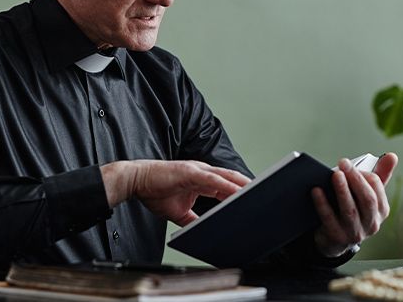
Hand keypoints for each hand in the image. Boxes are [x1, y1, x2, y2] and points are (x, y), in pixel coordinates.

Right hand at [101, 160, 249, 225]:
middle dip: (248, 187)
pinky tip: (237, 192)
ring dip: (243, 185)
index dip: (241, 192)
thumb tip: (202, 231)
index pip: (227, 185)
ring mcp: (197, 170)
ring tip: (258, 194)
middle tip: (266, 196)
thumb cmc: (154, 192)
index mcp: (201, 179)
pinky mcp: (191, 172)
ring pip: (227, 177)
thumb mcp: (178, 212)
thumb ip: (193, 219)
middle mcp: (202, 172)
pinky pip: (214, 179)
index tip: (255, 201)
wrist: (136, 180)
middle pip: (232, 179)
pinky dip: (227, 185)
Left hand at [311, 152, 397, 257]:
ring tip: (335, 175)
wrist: (335, 238)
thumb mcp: (366, 194)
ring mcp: (355, 233)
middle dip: (356, 179)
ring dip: (342, 191)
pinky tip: (316, 190)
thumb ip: (379, 175)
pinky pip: (329, 219)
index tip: (349, 164)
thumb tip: (392, 155)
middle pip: (367, 200)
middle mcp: (372, 223)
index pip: (377, 188)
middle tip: (344, 163)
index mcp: (382, 210)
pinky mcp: (337, 237)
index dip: (364, 174)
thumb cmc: (353, 208)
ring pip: (350, 210)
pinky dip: (322, 204)